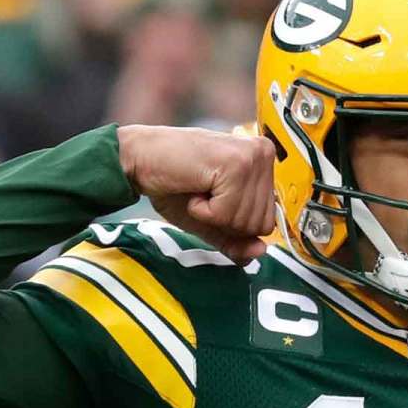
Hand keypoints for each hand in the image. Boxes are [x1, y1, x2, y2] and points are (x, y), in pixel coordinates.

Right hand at [118, 125, 275, 262]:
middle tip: (203, 194)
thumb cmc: (174, 185)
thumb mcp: (212, 222)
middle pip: (261, 225)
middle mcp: (264, 154)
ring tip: (198, 189)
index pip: (268, 223)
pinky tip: (193, 187)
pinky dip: (203, 210)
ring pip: (245, 221)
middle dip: (225, 221)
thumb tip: (259, 252)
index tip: (213, 200)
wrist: (139, 159)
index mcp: (264, 162)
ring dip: (213, 215)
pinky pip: (227, 214)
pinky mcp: (236, 164)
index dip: (234, 224)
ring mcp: (252, 157)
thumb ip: (237, 241)